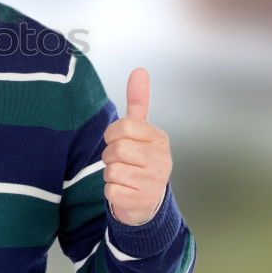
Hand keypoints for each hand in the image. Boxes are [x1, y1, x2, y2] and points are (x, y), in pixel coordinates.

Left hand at [101, 68, 172, 225]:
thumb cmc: (140, 159)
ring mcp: (154, 182)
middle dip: (110, 156)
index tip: (118, 140)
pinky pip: (111, 190)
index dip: (113, 134)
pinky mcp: (142, 201)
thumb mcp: (141, 130)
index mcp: (159, 139)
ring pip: (111, 170)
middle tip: (121, 161)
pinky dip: (112, 191)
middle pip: (116, 149)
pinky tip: (125, 191)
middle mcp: (161, 159)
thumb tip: (139, 70)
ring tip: (124, 176)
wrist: (148, 200)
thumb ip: (139, 101)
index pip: (124, 126)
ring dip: (110, 174)